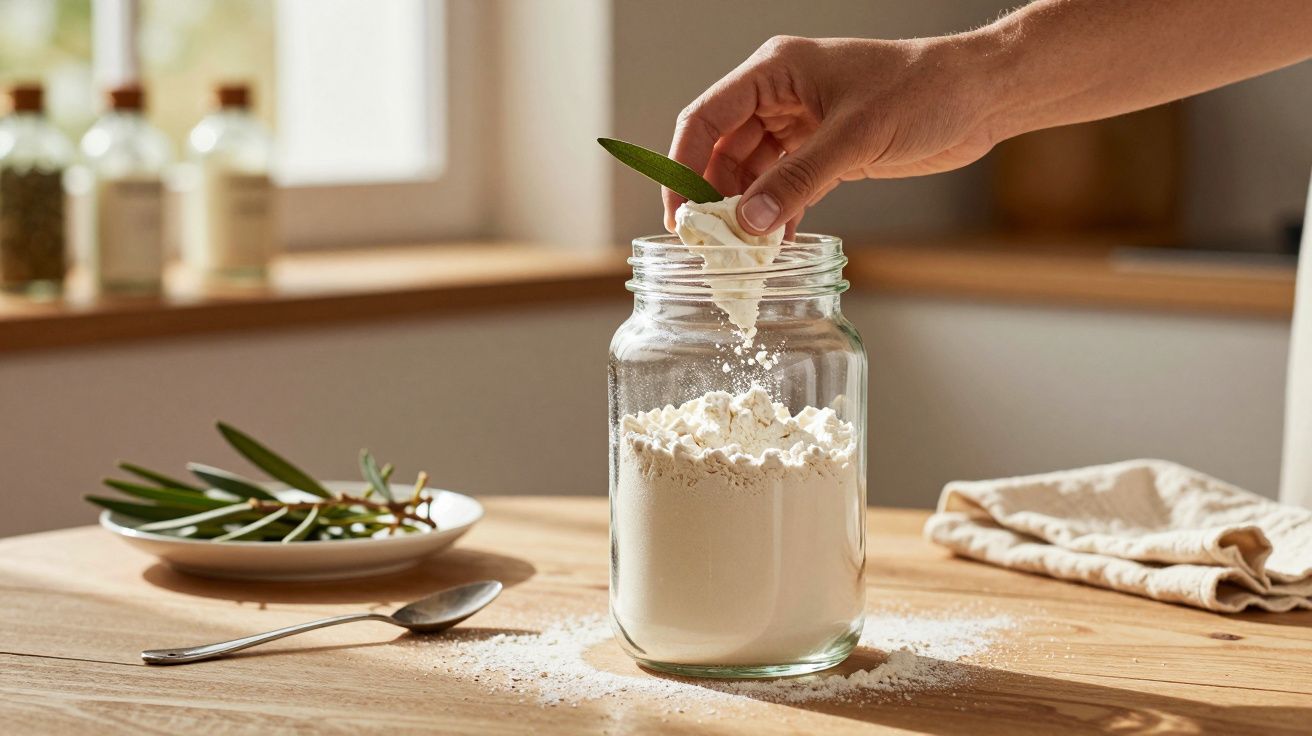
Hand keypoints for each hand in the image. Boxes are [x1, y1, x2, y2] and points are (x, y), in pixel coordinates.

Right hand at [663, 35, 997, 235]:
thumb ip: (797, 181)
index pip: (706, 119)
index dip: (682, 167)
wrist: (979, 96)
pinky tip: (775, 243)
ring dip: (746, 211)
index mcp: (774, 71)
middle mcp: (779, 96)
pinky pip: (783, 185)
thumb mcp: (854, 137)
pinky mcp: (825, 150)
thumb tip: (747, 224)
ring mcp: (802, 124)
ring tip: (742, 251)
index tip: (679, 217)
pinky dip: (776, 213)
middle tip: (709, 244)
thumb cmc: (922, 91)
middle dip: (713, 197)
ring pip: (751, 172)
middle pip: (721, 150)